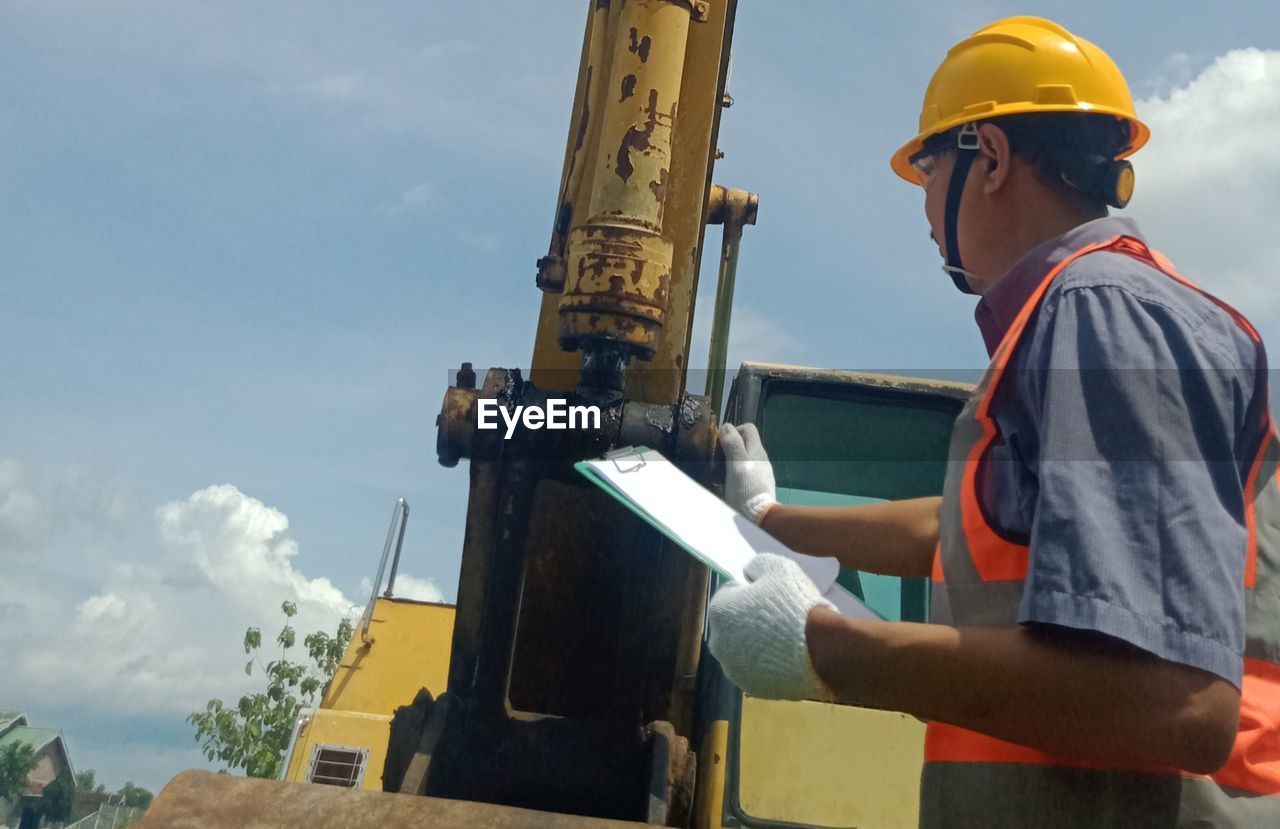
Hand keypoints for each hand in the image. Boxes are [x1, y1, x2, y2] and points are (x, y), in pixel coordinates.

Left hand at [707, 553, 836, 700]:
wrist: (822, 649)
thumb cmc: (795, 604)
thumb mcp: (777, 566)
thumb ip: (756, 566)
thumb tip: (749, 573)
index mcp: (719, 612)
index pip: (728, 595)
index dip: (749, 593)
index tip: (768, 596)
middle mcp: (719, 644)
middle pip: (732, 626)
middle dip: (748, 621)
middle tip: (777, 618)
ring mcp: (735, 671)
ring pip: (743, 652)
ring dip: (756, 646)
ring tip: (784, 641)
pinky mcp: (754, 690)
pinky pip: (758, 672)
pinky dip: (768, 666)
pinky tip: (788, 659)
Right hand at [720, 423, 775, 523]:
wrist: (759, 516)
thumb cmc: (745, 489)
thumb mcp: (736, 465)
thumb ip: (733, 445)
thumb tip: (727, 426)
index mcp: (757, 450)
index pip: (748, 428)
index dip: (734, 430)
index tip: (722, 443)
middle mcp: (762, 458)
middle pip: (747, 442)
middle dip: (732, 445)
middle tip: (719, 457)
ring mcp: (763, 471)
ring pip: (746, 457)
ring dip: (733, 459)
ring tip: (722, 470)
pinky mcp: (760, 483)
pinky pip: (748, 470)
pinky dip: (738, 471)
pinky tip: (730, 482)